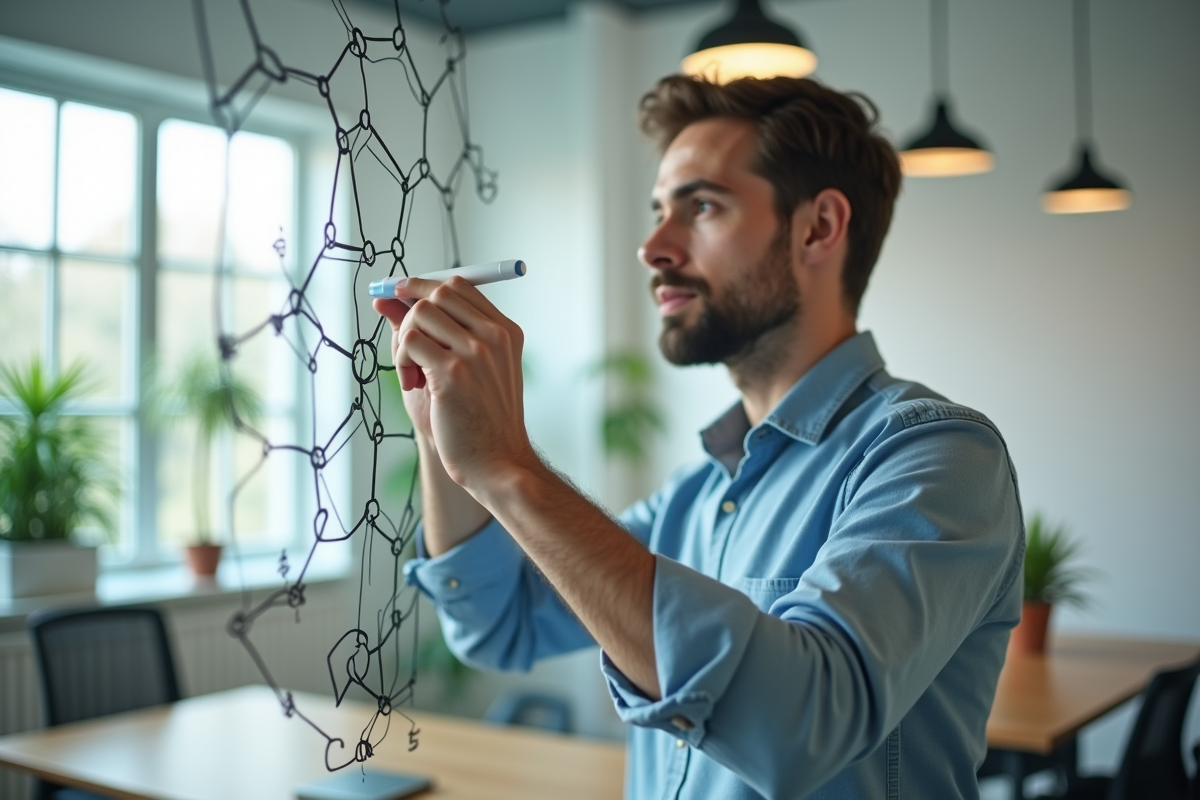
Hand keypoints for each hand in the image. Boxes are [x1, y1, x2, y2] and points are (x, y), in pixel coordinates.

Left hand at [376, 277, 536, 491]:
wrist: (495, 461)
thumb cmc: (478, 418)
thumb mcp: (466, 367)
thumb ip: (434, 331)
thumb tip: (384, 298)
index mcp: (505, 332)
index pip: (460, 286)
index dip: (424, 286)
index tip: (402, 296)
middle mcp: (495, 336)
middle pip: (438, 294)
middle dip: (411, 313)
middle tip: (407, 345)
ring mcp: (476, 352)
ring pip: (420, 315)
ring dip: (404, 342)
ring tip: (413, 372)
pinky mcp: (453, 372)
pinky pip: (410, 341)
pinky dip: (401, 361)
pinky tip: (413, 384)